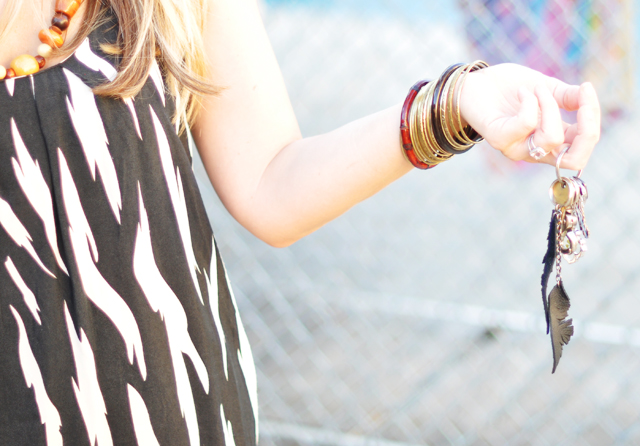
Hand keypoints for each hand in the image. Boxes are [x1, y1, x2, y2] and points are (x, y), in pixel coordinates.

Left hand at [459, 63, 600, 169]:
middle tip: (581, 99)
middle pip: (575, 160)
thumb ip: (568, 97)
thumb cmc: (510, 88)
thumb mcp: (546, 88)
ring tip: (536, 89)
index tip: (586, 90)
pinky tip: (523, 92)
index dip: (593, 123)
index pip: (582, 150)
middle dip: (587, 129)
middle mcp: (534, 151)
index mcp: (550, 141)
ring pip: (551, 139)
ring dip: (550, 106)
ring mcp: (516, 148)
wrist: (476, 83)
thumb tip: (587, 94)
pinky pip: (526, 124)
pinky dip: (529, 103)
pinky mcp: (499, 139)